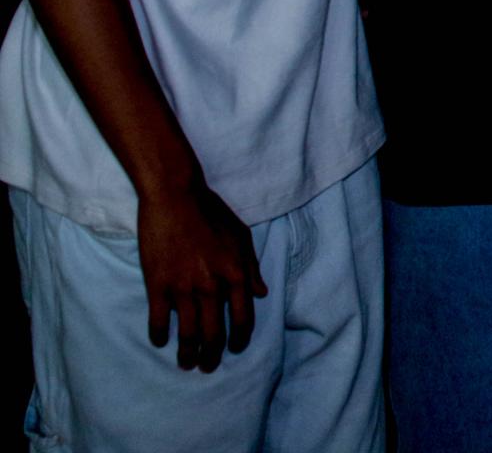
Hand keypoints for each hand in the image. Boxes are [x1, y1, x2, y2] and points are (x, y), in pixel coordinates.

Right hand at [136, 179, 267, 371]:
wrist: (176, 196)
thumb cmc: (212, 213)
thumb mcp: (242, 236)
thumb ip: (252, 268)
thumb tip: (261, 294)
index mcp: (236, 274)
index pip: (242, 319)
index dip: (239, 339)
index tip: (235, 349)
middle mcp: (212, 286)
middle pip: (214, 334)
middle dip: (213, 355)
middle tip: (208, 366)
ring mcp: (184, 287)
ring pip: (187, 334)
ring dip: (187, 354)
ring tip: (187, 364)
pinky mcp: (157, 284)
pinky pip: (158, 321)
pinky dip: (159, 336)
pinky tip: (161, 342)